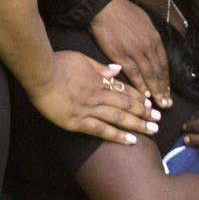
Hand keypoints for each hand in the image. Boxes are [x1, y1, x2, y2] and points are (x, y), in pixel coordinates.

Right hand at [27, 51, 160, 144]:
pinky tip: (132, 141)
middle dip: (144, 111)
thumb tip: (118, 69)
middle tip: (159, 118)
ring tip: (154, 130)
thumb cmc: (56, 63)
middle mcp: (99, 95)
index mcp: (100, 80)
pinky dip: (118, 135)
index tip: (150, 103)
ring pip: (119, 118)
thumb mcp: (81, 58)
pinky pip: (102, 130)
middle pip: (127, 104)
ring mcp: (90, 109)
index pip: (124, 90)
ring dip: (138, 124)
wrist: (39, 73)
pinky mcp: (78, 121)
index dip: (139, 97)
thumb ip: (100, 66)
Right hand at [90, 0, 171, 107]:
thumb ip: (151, 38)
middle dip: (164, 89)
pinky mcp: (121, 56)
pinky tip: (144, 96)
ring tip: (160, 104)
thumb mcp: (145, 23)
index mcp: (155, 40)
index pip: (163, 64)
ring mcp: (136, 52)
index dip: (166, 79)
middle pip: (159, 72)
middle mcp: (149, 48)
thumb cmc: (125, 12)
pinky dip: (140, 85)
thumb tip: (155, 48)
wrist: (106, 6)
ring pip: (149, 75)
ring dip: (155, 91)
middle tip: (168, 104)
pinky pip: (133, 74)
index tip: (168, 91)